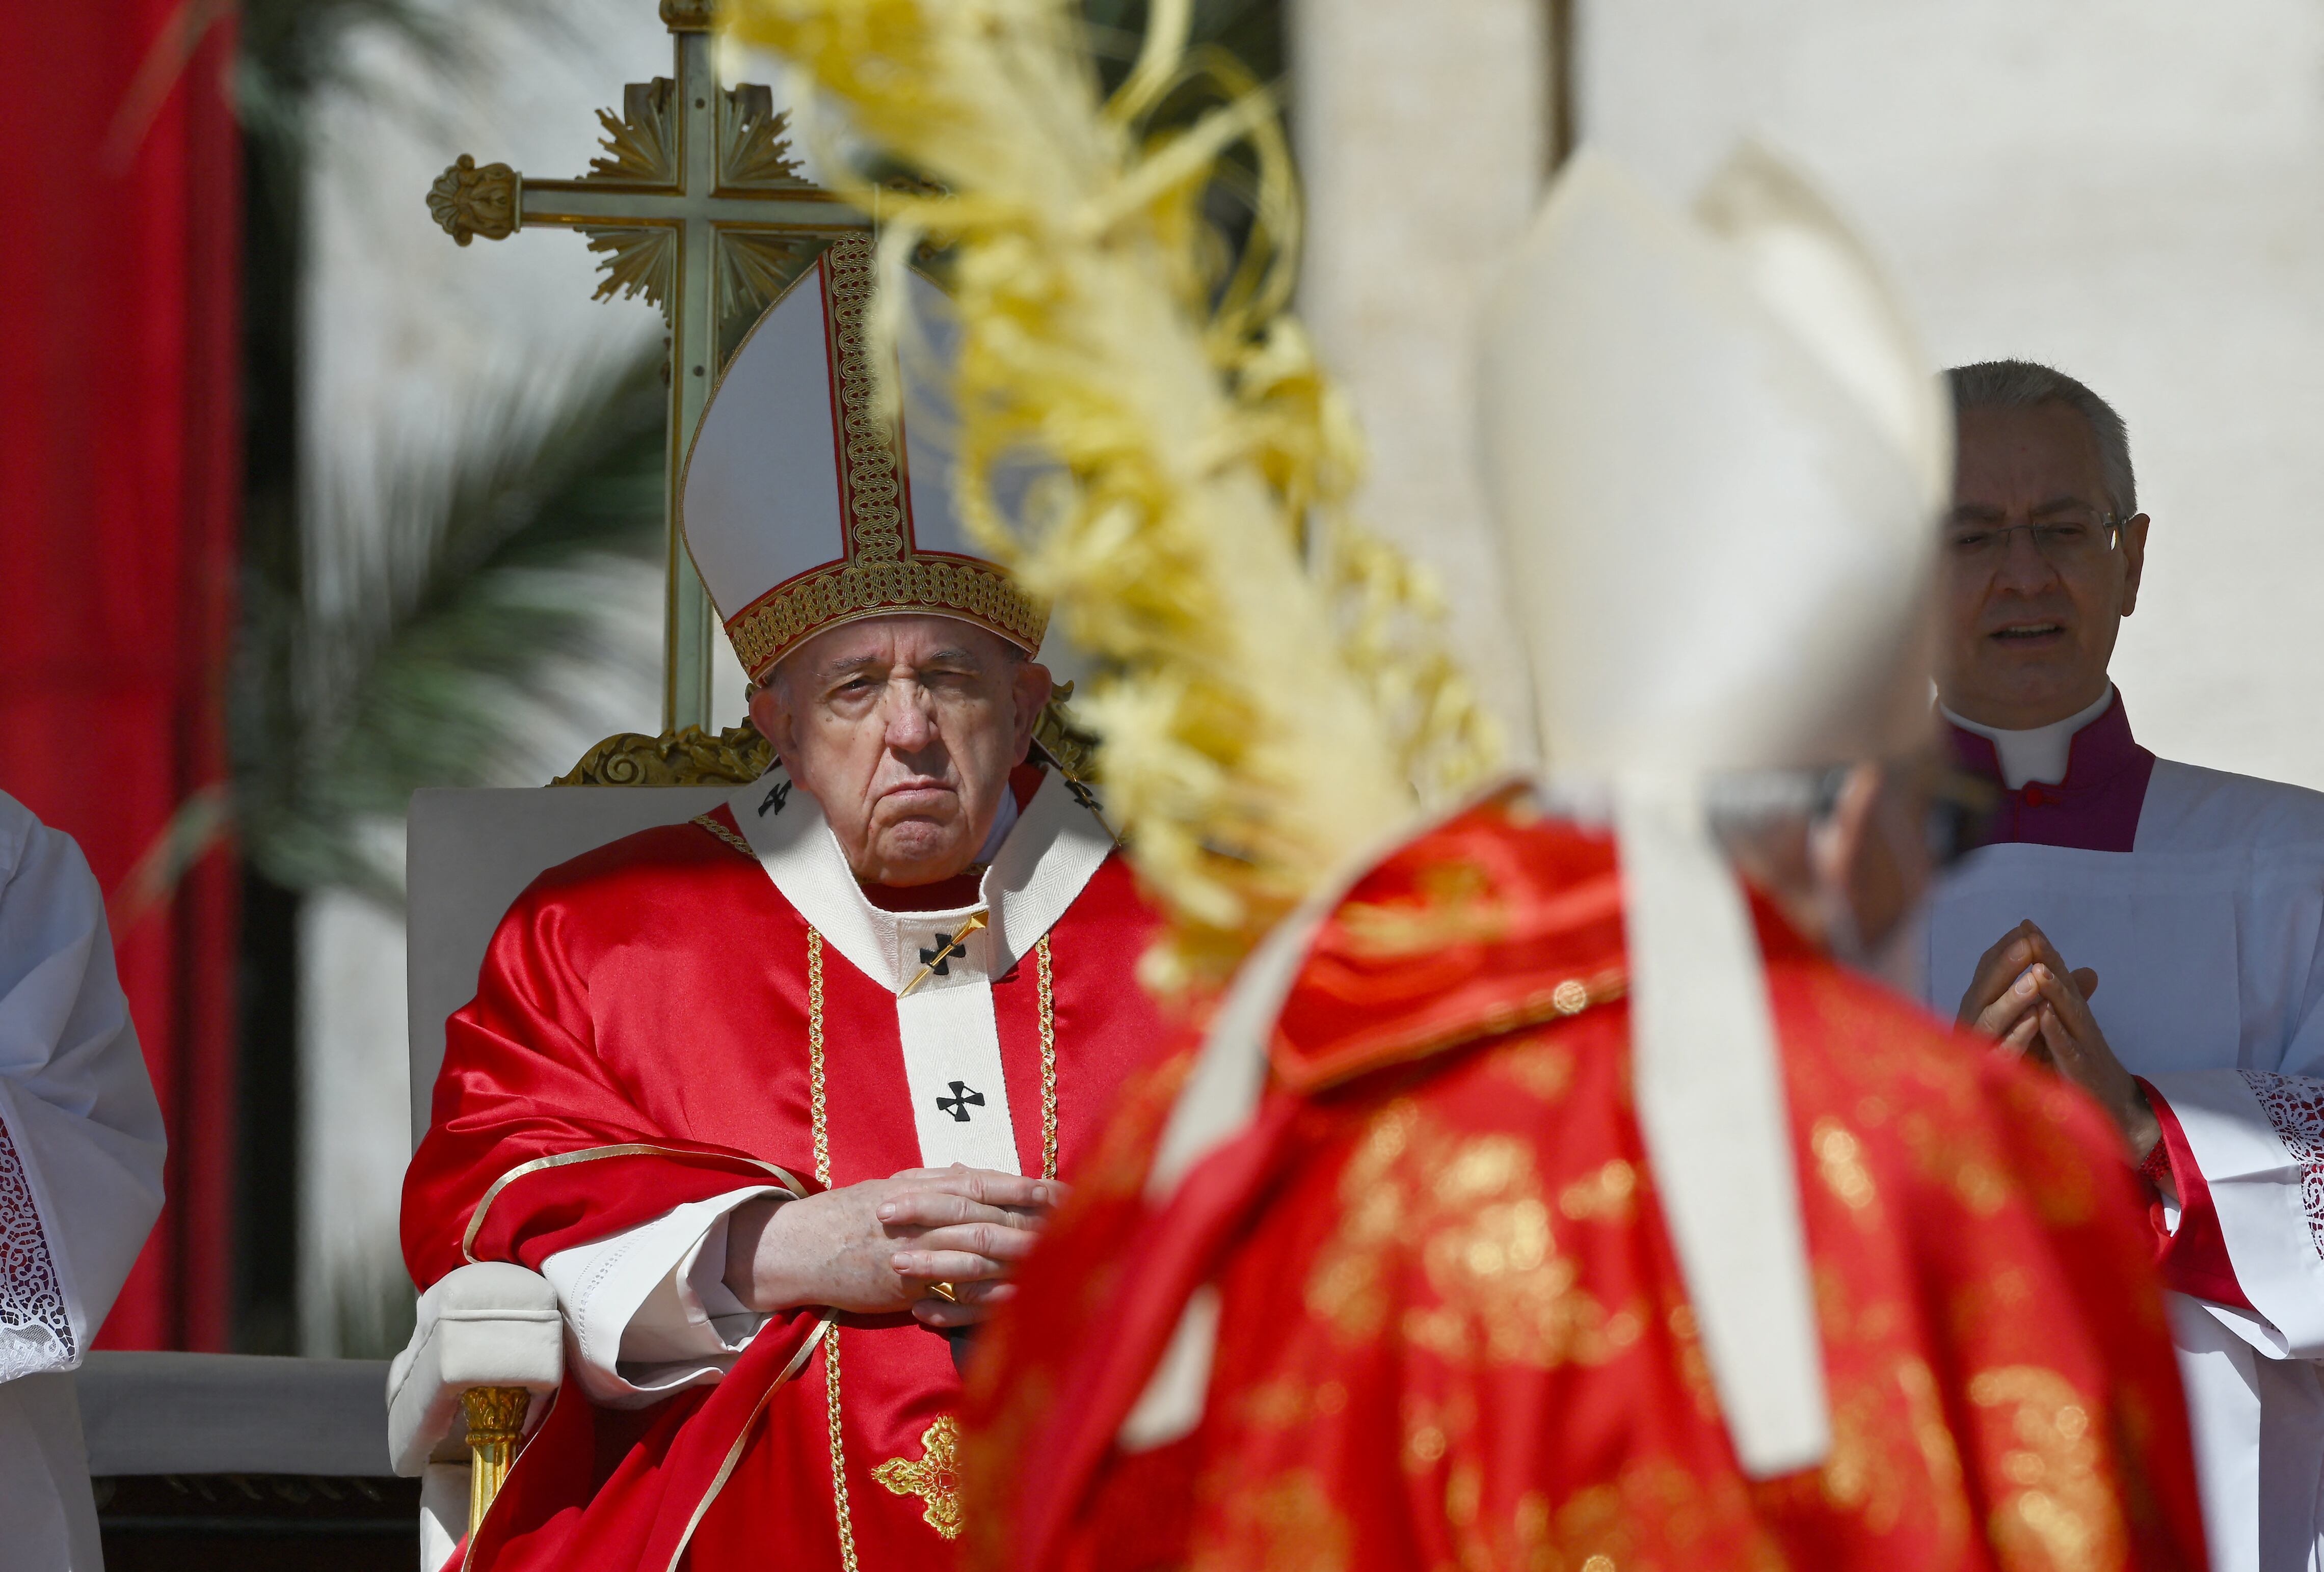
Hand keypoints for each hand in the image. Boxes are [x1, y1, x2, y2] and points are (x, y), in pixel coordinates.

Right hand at [723, 1165, 1064, 1325]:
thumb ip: (932, 1178)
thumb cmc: (846, 1216)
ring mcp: (913, 1248)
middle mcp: (921, 1212)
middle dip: (1033, 1218)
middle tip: (1076, 1224)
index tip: (1063, 1188)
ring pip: (973, 1248)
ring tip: (1058, 1260)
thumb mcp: (891, 1186)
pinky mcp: (902, 1284)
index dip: (1025, 1186)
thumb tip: (965, 1167)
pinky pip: (950, 1289)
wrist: (799, 1247)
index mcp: (922, 1185)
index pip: (984, 1181)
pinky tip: (1014, 1300)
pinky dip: (982, 1294)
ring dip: (1017, 1255)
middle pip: (988, 1212)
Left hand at [1956, 919, 2158, 1158]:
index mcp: (2072, 1014)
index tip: (2026, 923)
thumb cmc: (2084, 1065)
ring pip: (2067, 1014)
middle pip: (2062, 987)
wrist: (2115, 1107)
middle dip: (2047, 958)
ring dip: (2053, 990)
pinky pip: (2067, 1049)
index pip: (2057, 977)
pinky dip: (2056, 1032)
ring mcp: (2081, 1046)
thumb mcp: (2069, 1031)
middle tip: (2030, 932)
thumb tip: (2044, 975)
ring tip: (2037, 968)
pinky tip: (2043, 1016)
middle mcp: (2079, 1024)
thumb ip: (2060, 1004)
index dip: (2043, 951)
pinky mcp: (2080, 1071)